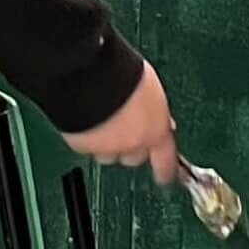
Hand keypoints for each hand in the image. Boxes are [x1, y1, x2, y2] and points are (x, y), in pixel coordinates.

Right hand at [66, 60, 179, 182]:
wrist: (91, 72)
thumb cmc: (122, 72)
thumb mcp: (150, 89)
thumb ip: (156, 111)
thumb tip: (162, 122)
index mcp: (155, 131)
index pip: (166, 162)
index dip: (165, 171)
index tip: (164, 176)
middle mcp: (132, 145)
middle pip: (134, 158)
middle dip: (130, 146)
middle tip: (124, 125)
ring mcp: (106, 147)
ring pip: (108, 154)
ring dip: (107, 143)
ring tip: (102, 117)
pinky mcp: (82, 146)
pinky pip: (86, 146)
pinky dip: (86, 135)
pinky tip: (86, 117)